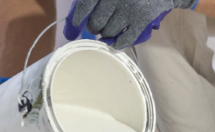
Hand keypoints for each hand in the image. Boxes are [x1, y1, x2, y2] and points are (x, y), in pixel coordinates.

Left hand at [63, 0, 198, 49]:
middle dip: (95, 27)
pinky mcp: (142, 19)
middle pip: (95, 23)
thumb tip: (78, 17)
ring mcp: (130, 9)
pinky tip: (115, 42)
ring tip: (110, 28)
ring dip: (107, 34)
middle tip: (97, 26)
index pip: (84, 6)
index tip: (72, 30)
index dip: (75, 20)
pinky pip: (124, 39)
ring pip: (108, 32)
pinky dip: (118, 43)